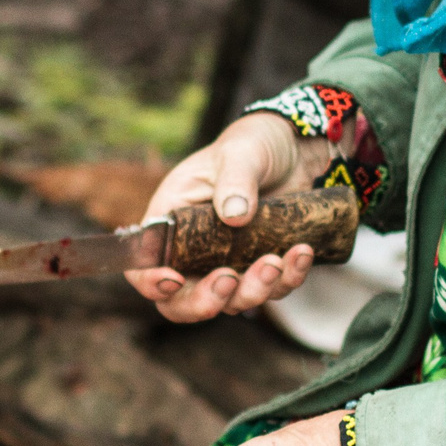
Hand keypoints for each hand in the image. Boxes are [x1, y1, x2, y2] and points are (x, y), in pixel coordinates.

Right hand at [126, 112, 321, 321]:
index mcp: (171, 221)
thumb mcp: (240, 152)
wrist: (293, 149)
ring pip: (231, 301)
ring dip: (254, 290)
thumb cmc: (252, 144)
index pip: (144, 265)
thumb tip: (234, 216)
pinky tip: (301, 253)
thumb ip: (235, 180)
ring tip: (276, 261)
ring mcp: (228, 263)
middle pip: (182, 301)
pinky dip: (288, 278)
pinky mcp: (262, 266)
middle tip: (229, 281)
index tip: (174, 280)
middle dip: (205, 301)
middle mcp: (193, 250)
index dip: (151, 282)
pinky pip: (273, 288)